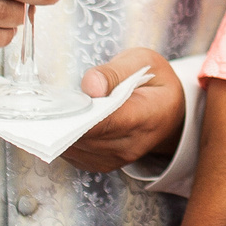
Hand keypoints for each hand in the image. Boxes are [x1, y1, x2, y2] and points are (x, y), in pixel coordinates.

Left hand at [58, 47, 186, 173]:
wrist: (171, 113)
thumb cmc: (155, 84)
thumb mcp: (142, 61)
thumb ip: (115, 71)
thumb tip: (90, 86)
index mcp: (148, 115)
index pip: (108, 122)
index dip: (81, 114)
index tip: (62, 102)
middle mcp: (133, 144)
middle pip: (87, 137)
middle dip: (67, 119)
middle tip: (54, 101)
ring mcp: (118, 158)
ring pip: (77, 147)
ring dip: (64, 130)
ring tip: (62, 108)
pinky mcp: (104, 164)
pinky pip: (76, 155)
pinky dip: (67, 138)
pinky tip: (69, 121)